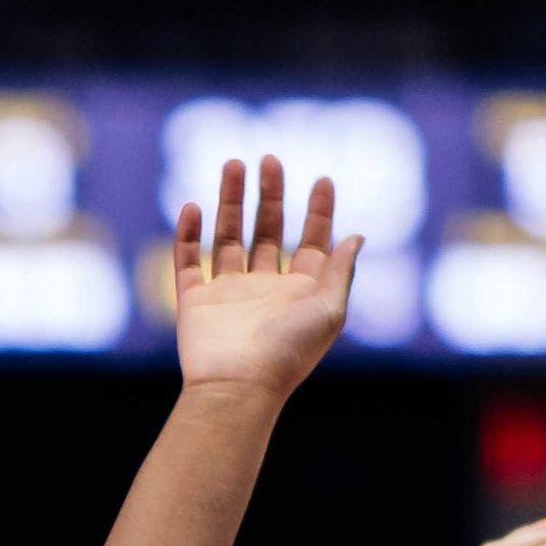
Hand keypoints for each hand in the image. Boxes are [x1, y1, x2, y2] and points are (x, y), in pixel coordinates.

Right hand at [173, 156, 363, 399]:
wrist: (238, 387)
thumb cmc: (289, 353)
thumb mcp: (329, 311)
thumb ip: (340, 272)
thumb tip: (357, 236)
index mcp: (301, 294)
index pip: (312, 243)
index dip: (319, 211)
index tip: (323, 179)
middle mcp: (266, 290)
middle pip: (268, 232)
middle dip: (271, 196)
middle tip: (270, 159)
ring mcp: (229, 294)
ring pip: (228, 236)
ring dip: (231, 201)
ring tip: (234, 164)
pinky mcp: (196, 301)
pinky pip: (188, 260)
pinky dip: (188, 233)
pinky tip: (193, 206)